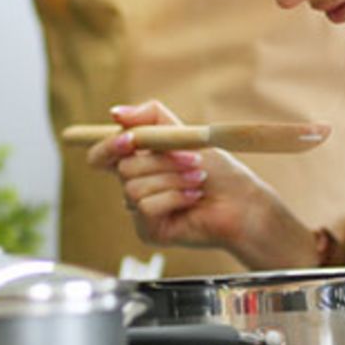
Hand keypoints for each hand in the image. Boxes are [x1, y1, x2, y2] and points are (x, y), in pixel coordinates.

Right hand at [84, 100, 313, 267]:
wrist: (242, 203)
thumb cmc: (218, 171)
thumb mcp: (184, 134)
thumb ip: (151, 117)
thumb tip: (115, 113)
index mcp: (137, 162)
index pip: (101, 155)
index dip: (108, 145)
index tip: (130, 139)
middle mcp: (134, 186)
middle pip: (123, 167)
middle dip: (161, 160)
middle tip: (193, 160)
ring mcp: (140, 210)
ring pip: (135, 188)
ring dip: (172, 179)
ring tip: (198, 180)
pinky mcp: (149, 231)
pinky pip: (146, 207)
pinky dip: (174, 197)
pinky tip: (193, 198)